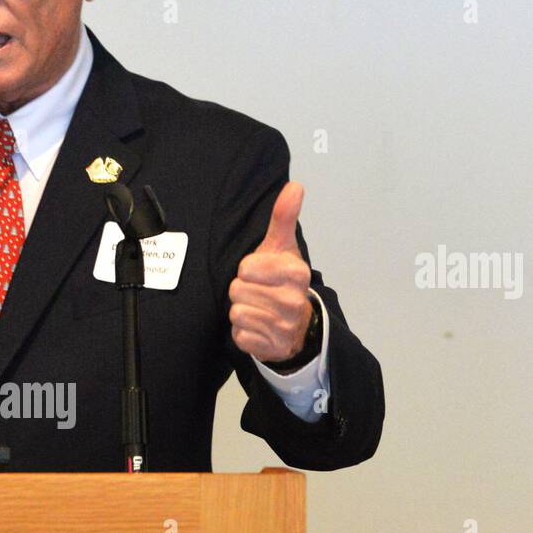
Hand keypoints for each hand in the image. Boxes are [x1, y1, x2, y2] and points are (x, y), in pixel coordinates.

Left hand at [228, 181, 312, 361]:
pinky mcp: (269, 347)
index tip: (257, 271)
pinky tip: (257, 326)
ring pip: (237, 312)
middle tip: (257, 291)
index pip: (247, 268)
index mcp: (296, 273)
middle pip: (237, 290)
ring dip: (241, 309)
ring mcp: (283, 327)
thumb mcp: (282, 246)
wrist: (296, 323)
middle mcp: (294, 301)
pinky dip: (243, 331)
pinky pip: (239, 334)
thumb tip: (294, 186)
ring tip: (257, 307)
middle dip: (242, 290)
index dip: (247, 269)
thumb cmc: (282, 279)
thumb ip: (284, 217)